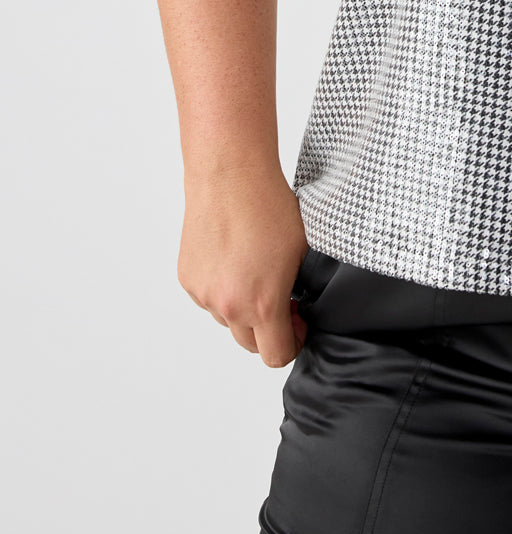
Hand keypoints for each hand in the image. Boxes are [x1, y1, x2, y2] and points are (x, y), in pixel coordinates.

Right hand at [178, 165, 310, 367]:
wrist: (231, 177)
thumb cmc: (270, 207)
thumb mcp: (302, 253)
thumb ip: (297, 291)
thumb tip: (297, 309)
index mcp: (262, 305)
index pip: (276, 356)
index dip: (292, 343)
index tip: (298, 324)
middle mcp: (228, 306)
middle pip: (250, 344)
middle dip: (268, 329)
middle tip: (282, 300)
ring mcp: (204, 294)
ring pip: (227, 320)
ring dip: (243, 308)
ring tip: (256, 273)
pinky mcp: (187, 279)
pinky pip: (208, 298)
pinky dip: (222, 289)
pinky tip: (234, 260)